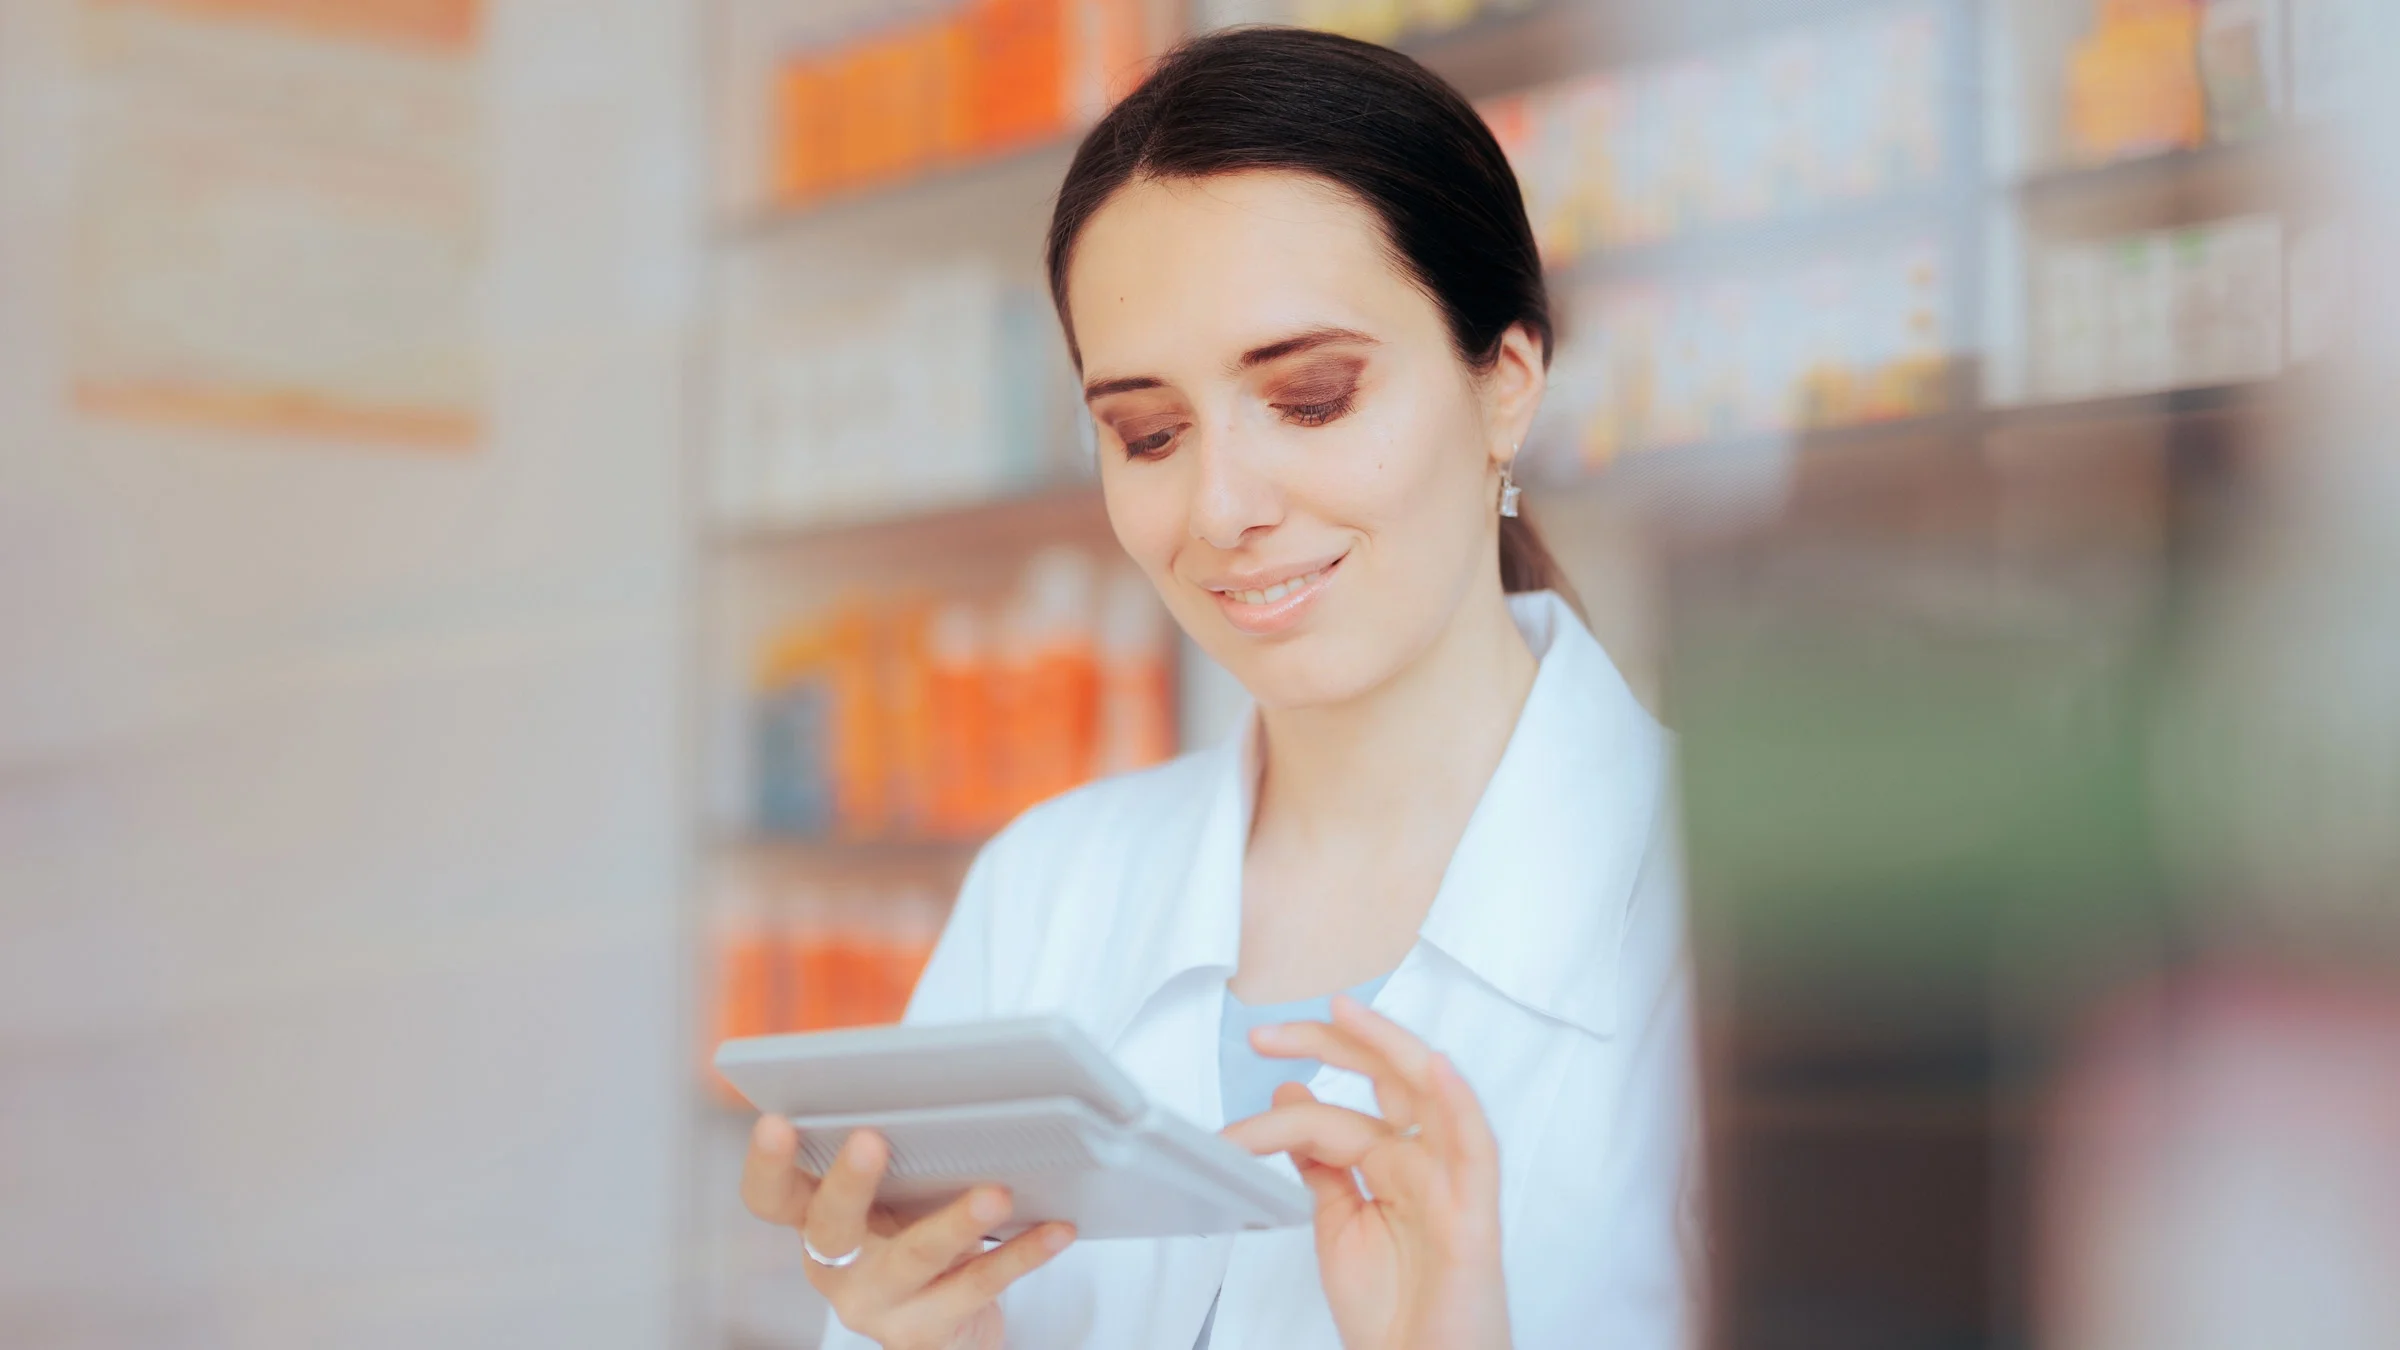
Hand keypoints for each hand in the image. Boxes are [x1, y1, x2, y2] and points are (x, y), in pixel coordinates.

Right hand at [740, 1116, 1074, 1349]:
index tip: (776, 1120)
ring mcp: (876, 1307)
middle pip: (830, 1226)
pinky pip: (977, 1287)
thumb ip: (903, 1151)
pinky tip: (1057, 1227)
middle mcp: (834, 1267)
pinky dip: (1022, 1254)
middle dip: (849, 1183)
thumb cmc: (919, 1228)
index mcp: (813, 1221)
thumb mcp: (898, 1192)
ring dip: (955, 1223)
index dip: (766, 1162)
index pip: (769, 1196)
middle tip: (872, 1139)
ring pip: (912, 1259)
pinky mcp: (923, 1335)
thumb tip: (956, 1084)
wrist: (951, 1322)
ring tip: (997, 1192)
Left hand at [1222, 995, 1511, 1349]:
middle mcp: (1426, 1164)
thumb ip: (1321, 1166)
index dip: (1283, 1105)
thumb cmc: (1395, 1315)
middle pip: (1388, 1079)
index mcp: (1395, 1167)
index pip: (1338, 1112)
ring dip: (1389, 1047)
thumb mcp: (1340, 1226)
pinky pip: (1477, 1150)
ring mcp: (1453, 1185)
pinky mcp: (1474, 1218)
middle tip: (1264, 1035)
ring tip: (1343, 1012)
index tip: (1232, 1122)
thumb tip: (1289, 1099)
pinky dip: (1459, 1103)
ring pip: (1433, 1094)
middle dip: (1330, 1044)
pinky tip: (1433, 1066)